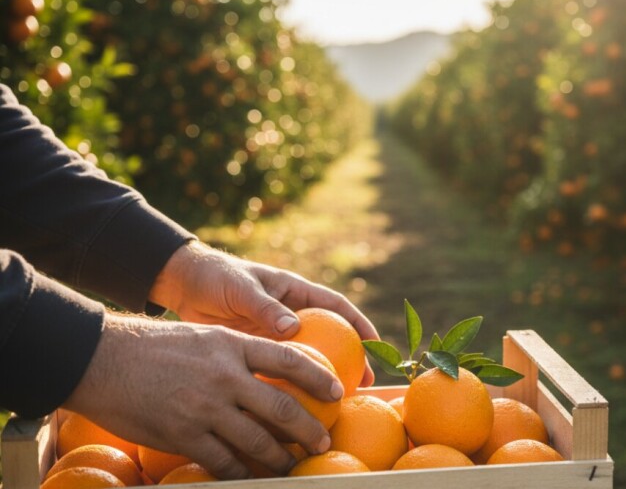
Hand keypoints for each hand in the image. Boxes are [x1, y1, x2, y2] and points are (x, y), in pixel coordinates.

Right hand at [64, 314, 344, 479]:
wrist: (103, 359)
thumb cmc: (152, 346)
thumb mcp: (203, 337)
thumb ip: (235, 353)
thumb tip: (265, 372)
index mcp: (232, 346)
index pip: (288, 359)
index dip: (318, 377)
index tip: (337, 391)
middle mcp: (225, 376)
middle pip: (281, 407)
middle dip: (308, 428)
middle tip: (322, 440)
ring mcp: (205, 407)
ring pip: (257, 441)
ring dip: (280, 458)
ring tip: (291, 465)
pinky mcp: (183, 434)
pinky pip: (223, 461)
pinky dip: (241, 473)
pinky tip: (251, 477)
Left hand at [148, 241, 378, 386]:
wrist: (184, 286)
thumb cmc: (216, 277)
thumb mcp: (241, 288)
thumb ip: (265, 306)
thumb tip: (293, 328)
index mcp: (294, 292)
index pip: (336, 307)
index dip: (358, 323)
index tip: (375, 344)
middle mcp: (291, 315)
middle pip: (330, 337)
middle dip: (351, 359)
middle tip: (365, 384)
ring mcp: (276, 335)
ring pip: (307, 358)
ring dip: (323, 379)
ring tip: (337, 404)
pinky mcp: (257, 353)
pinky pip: (279, 372)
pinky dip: (289, 388)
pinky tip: (295, 410)